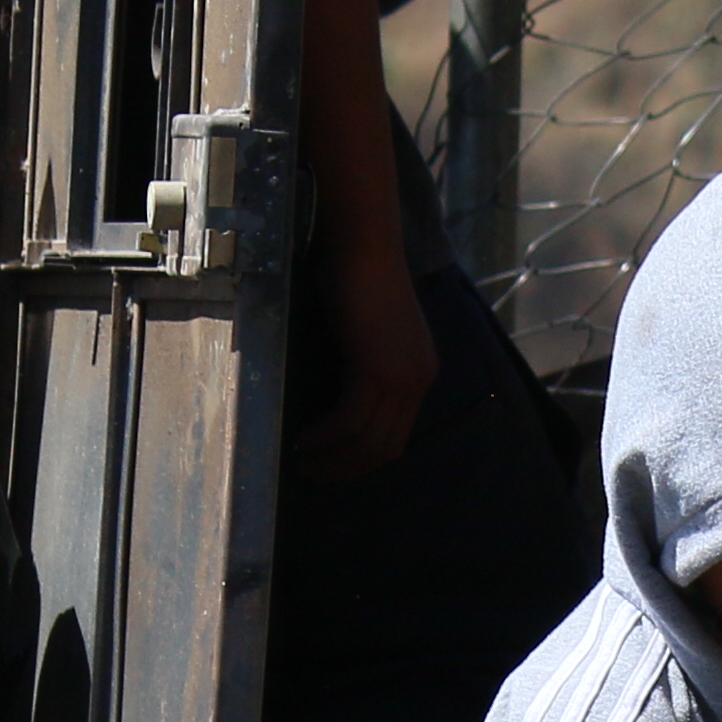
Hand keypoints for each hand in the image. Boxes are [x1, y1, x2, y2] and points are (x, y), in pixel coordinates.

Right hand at [299, 247, 437, 481]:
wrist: (362, 246)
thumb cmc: (355, 279)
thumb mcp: (365, 334)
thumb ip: (360, 368)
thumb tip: (331, 400)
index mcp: (420, 373)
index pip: (396, 435)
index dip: (363, 458)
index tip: (330, 464)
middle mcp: (419, 380)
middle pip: (386, 447)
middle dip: (347, 468)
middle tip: (311, 475)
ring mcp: (402, 376)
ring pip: (368, 441)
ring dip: (332, 459)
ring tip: (301, 463)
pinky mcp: (378, 369)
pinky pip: (351, 421)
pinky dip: (326, 437)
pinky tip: (303, 441)